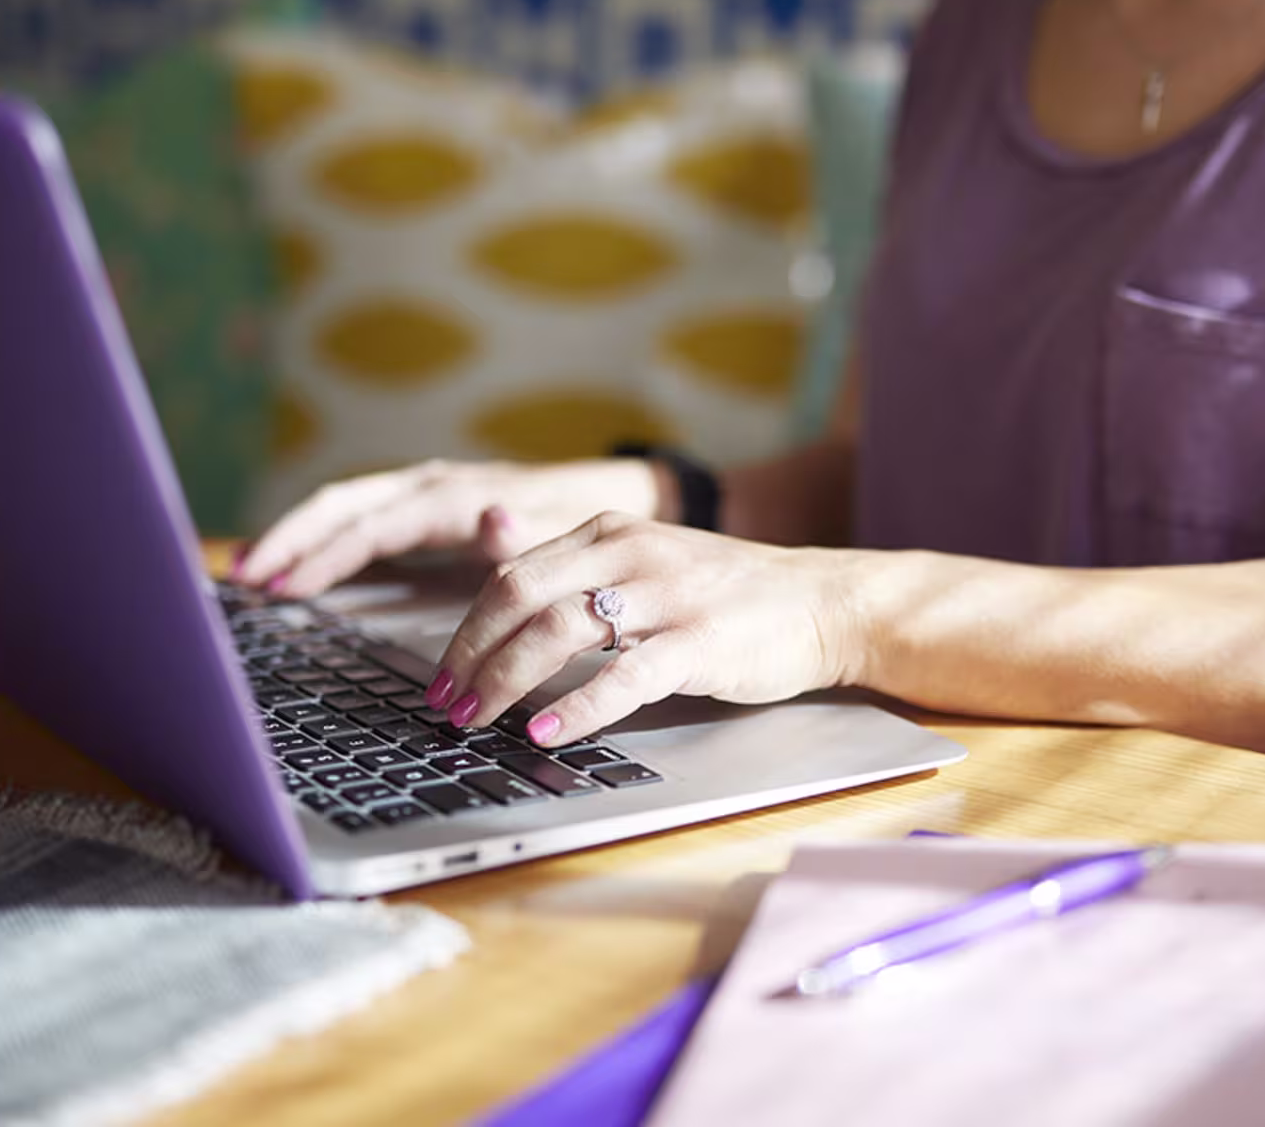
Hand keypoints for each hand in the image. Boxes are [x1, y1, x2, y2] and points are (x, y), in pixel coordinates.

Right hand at [236, 459, 665, 596]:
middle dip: (292, 537)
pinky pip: (362, 517)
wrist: (610, 499)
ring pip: (346, 505)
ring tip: (250, 570)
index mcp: (458, 496)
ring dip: (298, 534)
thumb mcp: (563, 536)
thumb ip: (523, 536)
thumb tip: (491, 518)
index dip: (328, 553)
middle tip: (245, 576)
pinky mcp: (425, 508)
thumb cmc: (585, 523)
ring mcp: (426, 492)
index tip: (285, 584)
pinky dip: (324, 537)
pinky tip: (295, 566)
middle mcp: (434, 485)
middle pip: (345, 504)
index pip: (376, 523)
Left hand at [423, 512, 865, 746]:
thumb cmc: (727, 593)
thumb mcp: (645, 561)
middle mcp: (630, 553)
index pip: (511, 573)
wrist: (823, 601)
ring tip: (478, 721)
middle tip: (446, 704)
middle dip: (472, 656)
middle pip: (521, 597)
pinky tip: (545, 732)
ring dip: (506, 682)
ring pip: (560, 631)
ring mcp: (666, 595)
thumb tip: (493, 572)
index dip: (466, 628)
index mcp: (609, 532)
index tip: (441, 675)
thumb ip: (576, 568)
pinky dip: (576, 707)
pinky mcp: (700, 642)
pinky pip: (624, 675)